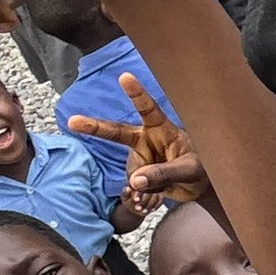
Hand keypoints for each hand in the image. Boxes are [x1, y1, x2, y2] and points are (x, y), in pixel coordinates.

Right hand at [68, 74, 205, 211]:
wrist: (199, 187)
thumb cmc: (202, 170)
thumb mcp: (189, 171)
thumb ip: (164, 174)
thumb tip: (135, 180)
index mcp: (163, 130)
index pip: (149, 110)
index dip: (137, 94)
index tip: (125, 77)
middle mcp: (147, 140)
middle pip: (117, 132)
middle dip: (95, 127)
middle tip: (73, 121)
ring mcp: (140, 158)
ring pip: (131, 172)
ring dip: (143, 186)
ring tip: (162, 192)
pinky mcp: (137, 174)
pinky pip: (133, 186)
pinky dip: (142, 196)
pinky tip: (155, 197)